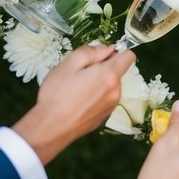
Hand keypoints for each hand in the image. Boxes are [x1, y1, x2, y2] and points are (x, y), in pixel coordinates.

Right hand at [11, 44, 135, 166]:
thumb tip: (106, 49)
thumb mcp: (68, 64)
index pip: (129, 56)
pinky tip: (78, 101)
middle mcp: (116, 92)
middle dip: (104, 68)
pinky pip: (105, 99)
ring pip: (111, 86)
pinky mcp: (104, 117)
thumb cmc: (57, 95)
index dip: (115, 52)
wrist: (49, 129)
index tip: (98, 57)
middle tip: (81, 73)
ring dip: (99, 82)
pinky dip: (96, 96)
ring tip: (77, 89)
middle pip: (118, 71)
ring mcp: (111, 107)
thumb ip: (90, 51)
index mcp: (110, 76)